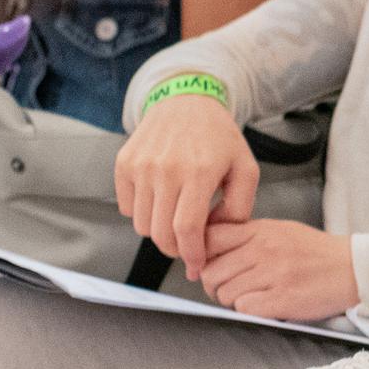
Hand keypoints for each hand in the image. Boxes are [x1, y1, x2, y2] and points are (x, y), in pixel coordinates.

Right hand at [116, 94, 253, 267]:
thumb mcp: (245, 169)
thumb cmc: (218, 138)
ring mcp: (141, 165)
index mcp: (199, 171)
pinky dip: (142, 213)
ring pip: (142, 225)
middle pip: (161, 233)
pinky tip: (160, 200)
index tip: (196, 265)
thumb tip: (216, 239)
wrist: (185, 102)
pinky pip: (127, 208)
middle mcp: (166, 168)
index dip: (191, 254)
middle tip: (187, 247)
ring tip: (175, 218)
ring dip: (159, 232)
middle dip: (175, 250)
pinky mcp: (124, 164)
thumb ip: (239, 209)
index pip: (187, 229)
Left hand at [195, 218, 360, 321]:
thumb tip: (211, 247)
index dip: (200, 255)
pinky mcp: (282, 299)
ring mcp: (273, 275)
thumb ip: (248, 236)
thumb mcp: (280, 230)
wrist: (353, 269)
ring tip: (248, 297)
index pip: (210, 238)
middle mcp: (263, 250)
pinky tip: (261, 305)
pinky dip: (247, 311)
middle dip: (212, 285)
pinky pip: (244, 309)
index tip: (204, 265)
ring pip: (225, 293)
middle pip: (211, 271)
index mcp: (261, 231)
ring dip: (230, 301)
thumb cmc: (316, 252)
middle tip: (224, 288)